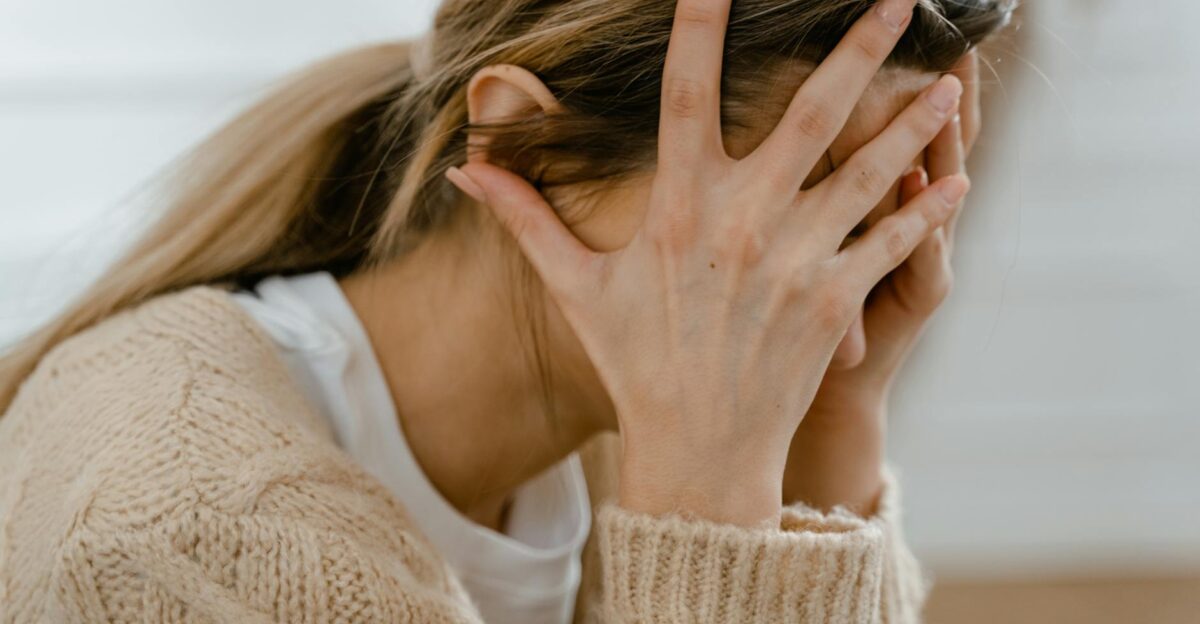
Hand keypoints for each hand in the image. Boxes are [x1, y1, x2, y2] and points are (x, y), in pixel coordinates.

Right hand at [448, 0, 965, 526]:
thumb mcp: (575, 287)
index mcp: (678, 208)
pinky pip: (892, 242)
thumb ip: (526, 218)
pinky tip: (959, 177)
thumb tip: (464, 168)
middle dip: (858, 48)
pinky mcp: (835, 302)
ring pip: (868, 171)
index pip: (687, 94)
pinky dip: (930, 209)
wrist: (695, 449)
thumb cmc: (634, 362)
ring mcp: (796, 262)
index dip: (701, 26)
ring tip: (954, 80)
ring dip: (913, 122)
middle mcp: (743, 223)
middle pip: (810, 113)